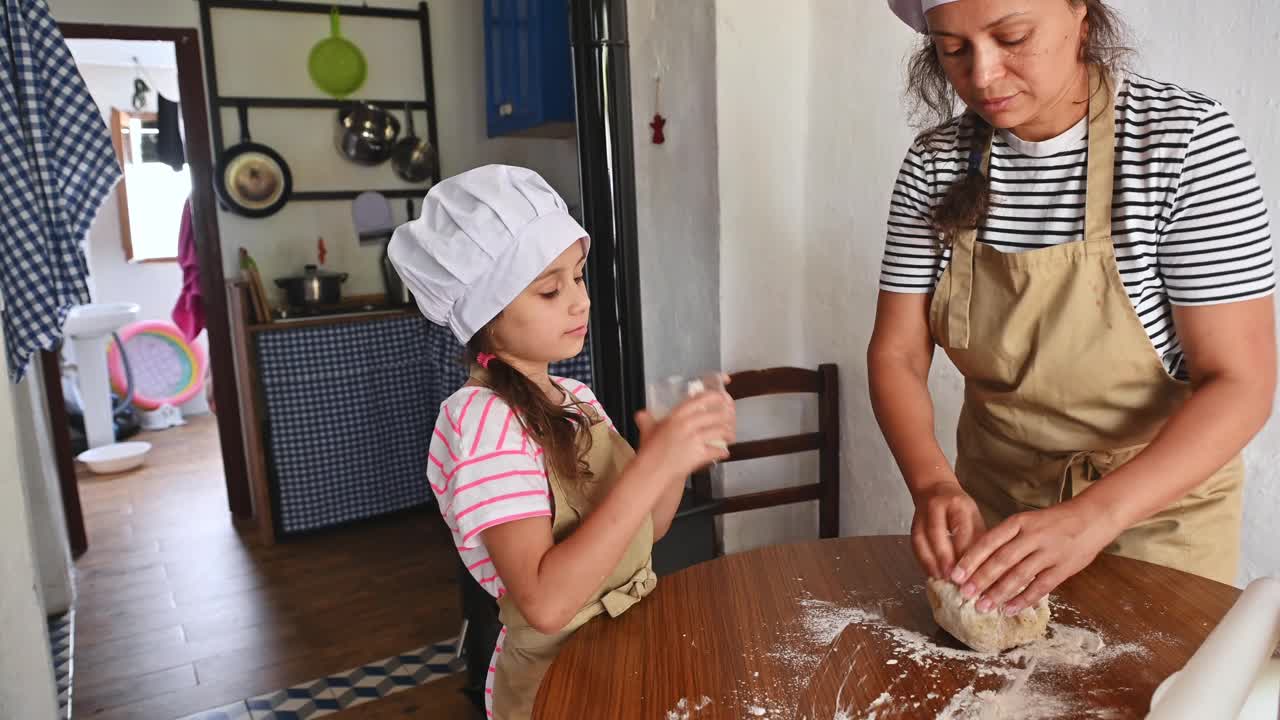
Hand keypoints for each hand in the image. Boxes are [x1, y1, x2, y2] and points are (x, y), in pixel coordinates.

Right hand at [633, 389, 735, 479]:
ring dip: (729, 433)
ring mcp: (695, 439)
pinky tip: (724, 452)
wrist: (651, 470)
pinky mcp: (700, 454)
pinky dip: (723, 451)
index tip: (722, 397)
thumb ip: (647, 420)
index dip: (715, 396)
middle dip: (728, 416)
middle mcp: (687, 424)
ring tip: (730, 436)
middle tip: (731, 419)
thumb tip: (641, 414)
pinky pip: (718, 450)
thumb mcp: (648, 430)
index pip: (701, 399)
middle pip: (716, 414)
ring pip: (721, 431)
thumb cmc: (649, 450)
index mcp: (677, 415)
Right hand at [910, 480, 984, 580]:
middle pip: (937, 533)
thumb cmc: (960, 509)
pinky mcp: (912, 526)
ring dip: (931, 562)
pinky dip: (923, 562)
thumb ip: (977, 540)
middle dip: (945, 558)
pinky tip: (932, 574)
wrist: (935, 490)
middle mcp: (936, 507)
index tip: (971, 572)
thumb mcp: (974, 518)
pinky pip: (915, 545)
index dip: (965, 552)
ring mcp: (921, 515)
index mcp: (958, 504)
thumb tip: (982, 568)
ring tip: (942, 579)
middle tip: (954, 579)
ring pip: (923, 540)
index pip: (961, 530)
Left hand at [950, 501, 1117, 614]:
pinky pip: (1041, 586)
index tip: (955, 575)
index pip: (989, 541)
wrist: (1092, 518)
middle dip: (980, 579)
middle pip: (1002, 560)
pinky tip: (1010, 609)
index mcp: (1019, 523)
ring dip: (999, 592)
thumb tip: (977, 562)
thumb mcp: (1026, 522)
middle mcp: (1032, 536)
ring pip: (1019, 575)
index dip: (971, 559)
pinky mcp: (1064, 568)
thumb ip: (1005, 539)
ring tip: (983, 606)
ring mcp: (1049, 552)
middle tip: (964, 594)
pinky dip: (1024, 599)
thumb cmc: (1052, 522)